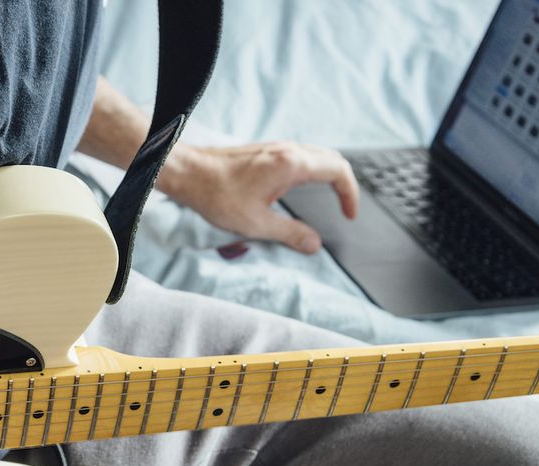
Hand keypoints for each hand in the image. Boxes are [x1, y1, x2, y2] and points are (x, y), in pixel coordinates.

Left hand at [160, 141, 359, 253]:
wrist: (188, 173)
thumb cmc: (217, 195)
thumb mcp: (256, 223)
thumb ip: (290, 234)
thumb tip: (314, 245)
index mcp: (292, 164)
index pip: (338, 171)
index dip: (350, 194)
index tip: (349, 214)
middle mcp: (288, 150)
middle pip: (332, 159)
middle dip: (345, 183)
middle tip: (345, 207)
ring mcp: (275, 147)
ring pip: (316, 154)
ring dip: (329, 173)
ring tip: (331, 197)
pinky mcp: (264, 150)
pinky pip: (300, 154)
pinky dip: (312, 168)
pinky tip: (302, 185)